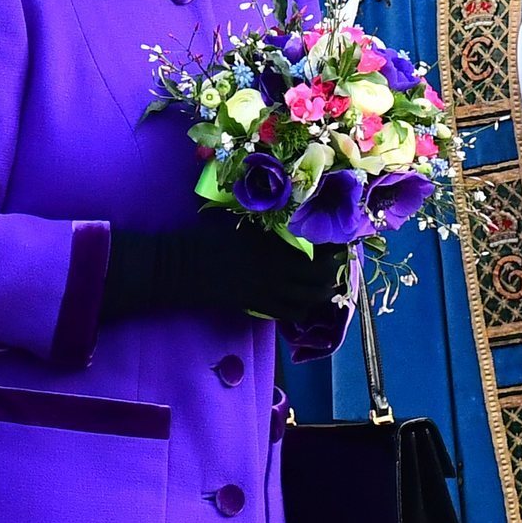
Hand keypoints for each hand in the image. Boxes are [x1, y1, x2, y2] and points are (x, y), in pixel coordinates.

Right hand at [101, 210, 344, 323]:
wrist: (182, 267)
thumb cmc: (207, 238)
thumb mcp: (241, 222)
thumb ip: (269, 219)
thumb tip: (293, 209)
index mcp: (274, 245)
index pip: (318, 248)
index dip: (334, 245)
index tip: (339, 238)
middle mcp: (277, 271)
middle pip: (321, 278)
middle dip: (334, 270)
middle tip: (335, 261)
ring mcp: (268, 292)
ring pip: (310, 299)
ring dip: (322, 291)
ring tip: (324, 281)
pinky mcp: (258, 307)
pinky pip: (291, 313)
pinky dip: (303, 307)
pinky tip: (301, 298)